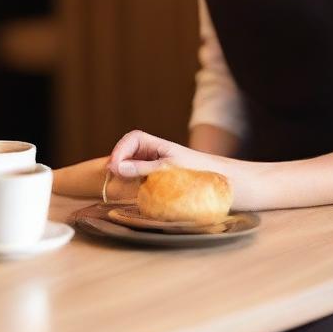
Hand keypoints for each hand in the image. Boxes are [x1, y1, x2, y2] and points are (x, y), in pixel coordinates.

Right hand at [108, 130, 225, 179]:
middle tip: (112, 177)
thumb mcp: (166, 170)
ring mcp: (155, 167)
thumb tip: (116, 167)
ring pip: (132, 166)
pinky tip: (134, 192)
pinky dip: (134, 184)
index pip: (133, 139)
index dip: (120, 149)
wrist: (220, 185)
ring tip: (121, 185)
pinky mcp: (157, 181)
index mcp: (158, 145)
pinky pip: (140, 179)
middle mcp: (155, 153)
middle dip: (119, 162)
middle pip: (129, 151)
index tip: (114, 165)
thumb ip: (141, 168)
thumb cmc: (196, 173)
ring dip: (125, 174)